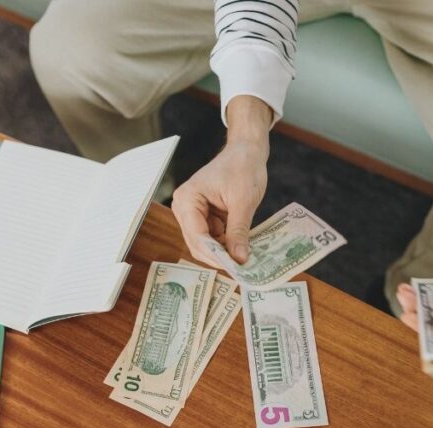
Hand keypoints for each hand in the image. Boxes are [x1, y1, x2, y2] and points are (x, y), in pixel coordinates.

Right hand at [172, 95, 271, 265]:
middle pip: (198, 244)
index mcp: (187, 200)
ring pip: (206, 244)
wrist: (247, 150)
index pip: (197, 236)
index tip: (236, 269)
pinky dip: (227, 244)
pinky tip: (242, 250)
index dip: (216, 255)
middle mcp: (184, 208)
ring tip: (244, 262)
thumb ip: (238, 231)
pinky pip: (214, 237)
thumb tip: (239, 260)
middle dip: (219, 257)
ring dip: (224, 252)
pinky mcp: (205, 217)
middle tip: (242, 271)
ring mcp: (193, 213)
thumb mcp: (243, 201)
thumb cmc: (243, 167)